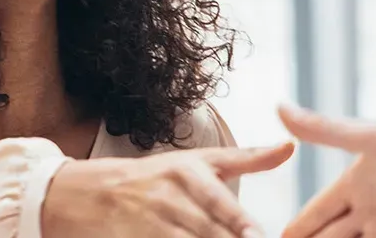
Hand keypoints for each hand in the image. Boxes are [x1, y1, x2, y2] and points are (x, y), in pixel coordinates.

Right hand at [44, 142, 295, 237]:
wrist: (84, 194)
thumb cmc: (153, 177)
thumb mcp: (197, 162)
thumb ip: (248, 159)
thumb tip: (291, 146)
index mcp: (187, 173)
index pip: (221, 205)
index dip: (241, 224)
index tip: (258, 236)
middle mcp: (167, 197)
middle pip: (210, 234)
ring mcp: (148, 224)